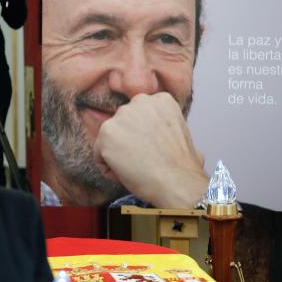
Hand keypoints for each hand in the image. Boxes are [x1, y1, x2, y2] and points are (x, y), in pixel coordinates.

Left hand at [93, 92, 207, 207]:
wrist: (177, 182)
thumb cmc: (182, 166)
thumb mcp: (183, 133)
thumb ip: (167, 124)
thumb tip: (165, 135)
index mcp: (159, 99)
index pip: (138, 116)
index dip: (144, 137)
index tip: (155, 149)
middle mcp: (139, 101)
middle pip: (122, 125)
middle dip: (128, 143)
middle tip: (145, 159)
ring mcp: (121, 116)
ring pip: (109, 140)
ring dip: (118, 155)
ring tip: (138, 166)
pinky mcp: (106, 134)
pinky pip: (98, 155)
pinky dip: (108, 168)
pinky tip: (128, 173)